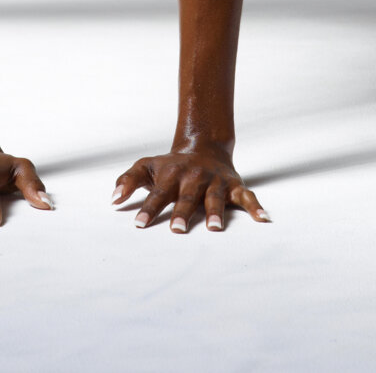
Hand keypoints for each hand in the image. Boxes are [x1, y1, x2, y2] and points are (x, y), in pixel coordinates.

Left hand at [112, 145, 268, 232]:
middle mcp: (194, 178)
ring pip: (216, 197)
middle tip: (177, 230)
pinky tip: (263, 219)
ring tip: (214, 228)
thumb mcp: (147, 167)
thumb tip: (113, 200)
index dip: (148, 208)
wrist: (204, 146)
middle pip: (187, 197)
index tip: (138, 224)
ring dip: (215, 211)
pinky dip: (256, 207)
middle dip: (183, 213)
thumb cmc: (171, 166)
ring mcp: (215, 182)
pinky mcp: (234, 185)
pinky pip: (247, 196)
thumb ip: (128, 180)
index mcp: (172, 175)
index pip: (158, 194)